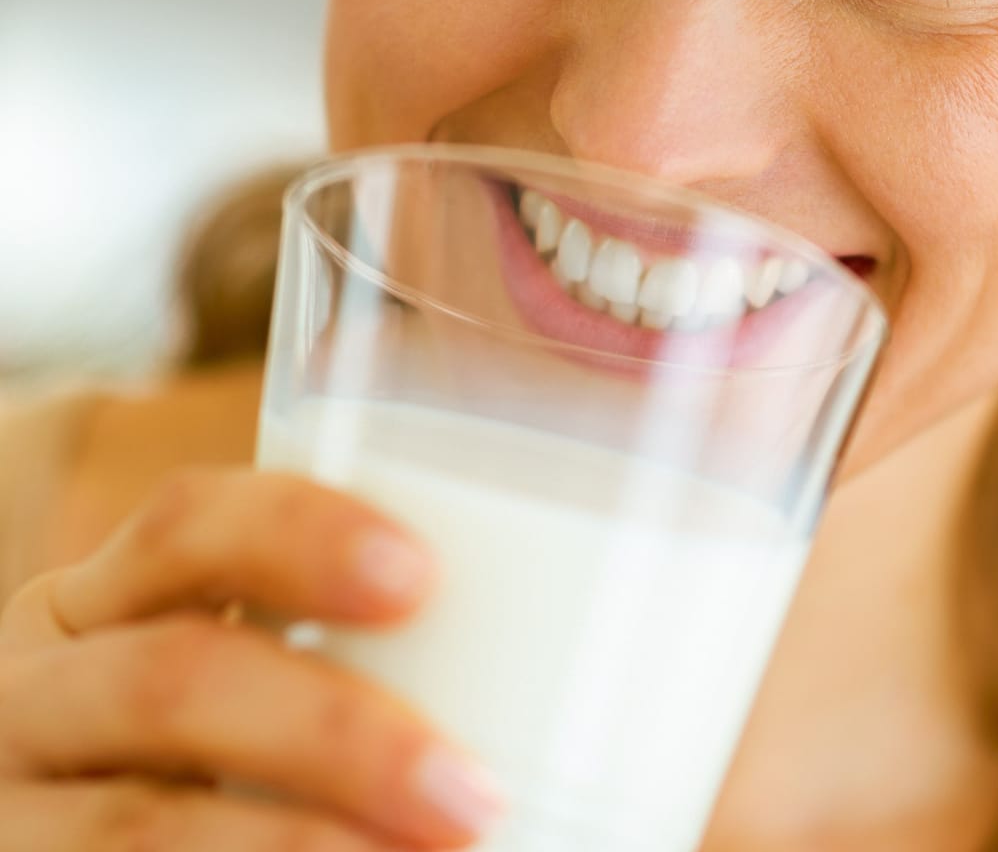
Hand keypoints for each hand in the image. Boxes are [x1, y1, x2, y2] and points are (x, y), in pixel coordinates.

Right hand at [0, 466, 501, 849]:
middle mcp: (38, 691)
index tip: (421, 578)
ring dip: (293, 848)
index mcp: (107, 602)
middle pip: (174, 680)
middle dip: (334, 736)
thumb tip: (594, 694)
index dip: (301, 536)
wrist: (92, 838)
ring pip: (138, 826)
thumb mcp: (237, 686)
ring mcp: (13, 812)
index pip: (192, 523)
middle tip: (472, 794)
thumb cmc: (211, 759)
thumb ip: (360, 664)